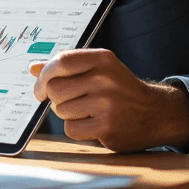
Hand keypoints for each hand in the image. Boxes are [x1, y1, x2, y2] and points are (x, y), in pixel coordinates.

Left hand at [30, 48, 188, 152]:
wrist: (156, 113)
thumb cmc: (120, 89)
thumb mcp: (98, 69)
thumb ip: (66, 67)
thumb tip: (32, 68)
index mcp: (102, 59)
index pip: (60, 61)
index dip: (44, 75)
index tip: (40, 87)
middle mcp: (105, 78)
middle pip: (55, 88)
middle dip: (55, 98)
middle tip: (67, 101)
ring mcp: (106, 103)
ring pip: (61, 110)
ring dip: (68, 114)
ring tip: (88, 111)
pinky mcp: (107, 127)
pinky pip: (71, 129)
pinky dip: (77, 129)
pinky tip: (93, 124)